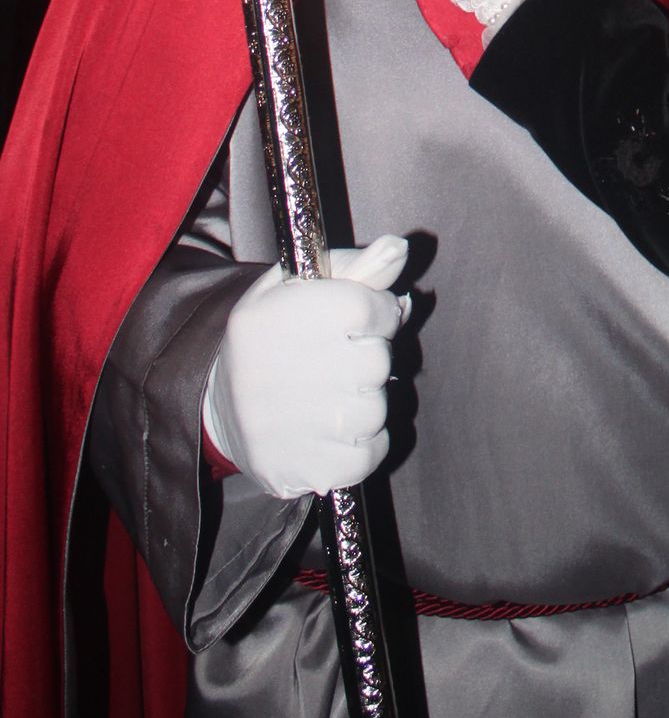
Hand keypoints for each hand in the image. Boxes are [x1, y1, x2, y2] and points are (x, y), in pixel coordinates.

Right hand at [202, 236, 410, 498]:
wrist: (218, 408)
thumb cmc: (272, 336)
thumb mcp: (297, 286)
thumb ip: (356, 266)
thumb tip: (400, 248)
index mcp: (280, 314)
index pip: (366, 308)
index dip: (378, 312)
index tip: (364, 319)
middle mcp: (282, 369)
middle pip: (376, 361)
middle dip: (370, 357)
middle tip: (342, 360)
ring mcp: (292, 426)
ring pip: (375, 410)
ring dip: (367, 402)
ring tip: (336, 395)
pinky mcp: (302, 469)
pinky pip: (368, 457)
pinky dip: (365, 445)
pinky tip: (339, 430)